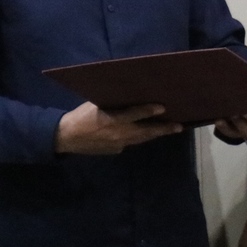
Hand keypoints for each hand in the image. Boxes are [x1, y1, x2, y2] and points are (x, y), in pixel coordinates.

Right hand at [54, 102, 183, 154]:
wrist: (67, 137)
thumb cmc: (81, 115)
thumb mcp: (96, 104)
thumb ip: (114, 102)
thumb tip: (131, 95)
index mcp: (111, 119)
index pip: (133, 114)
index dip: (148, 111)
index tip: (163, 108)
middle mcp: (118, 134)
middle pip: (144, 131)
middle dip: (162, 129)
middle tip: (179, 126)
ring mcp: (118, 144)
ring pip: (141, 139)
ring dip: (156, 134)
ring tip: (172, 129)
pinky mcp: (116, 150)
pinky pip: (132, 142)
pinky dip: (142, 137)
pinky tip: (150, 133)